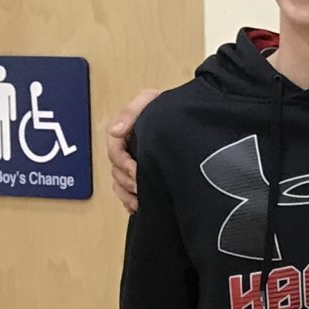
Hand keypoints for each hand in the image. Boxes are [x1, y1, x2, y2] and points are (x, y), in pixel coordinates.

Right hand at [106, 88, 161, 210]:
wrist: (194, 115)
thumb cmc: (172, 106)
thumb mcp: (150, 100)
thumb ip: (131, 112)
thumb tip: (116, 132)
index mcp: (126, 133)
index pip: (114, 150)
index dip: (123, 163)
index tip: (136, 172)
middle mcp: (128, 150)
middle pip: (116, 171)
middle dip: (126, 182)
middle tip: (141, 189)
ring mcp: (135, 164)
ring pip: (120, 184)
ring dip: (126, 195)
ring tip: (139, 203)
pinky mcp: (145, 176)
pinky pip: (128, 193)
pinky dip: (130, 201)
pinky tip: (138, 207)